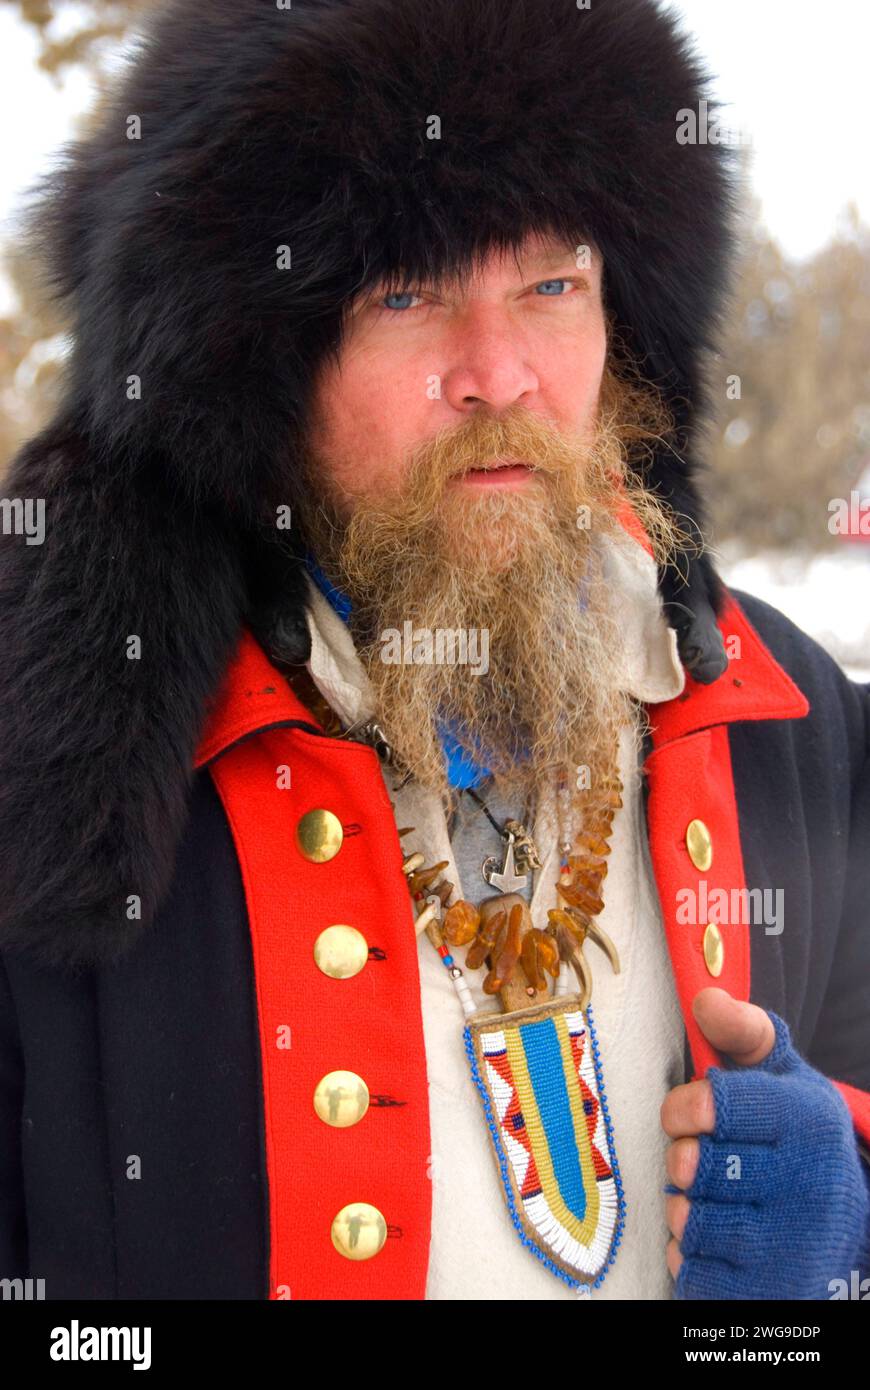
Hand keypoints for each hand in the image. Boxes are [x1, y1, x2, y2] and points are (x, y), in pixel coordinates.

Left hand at [660, 987, 869, 1299]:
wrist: (843, 1226)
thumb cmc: (794, 1140)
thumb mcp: (783, 1078)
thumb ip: (742, 1033)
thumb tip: (705, 997)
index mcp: (810, 1122)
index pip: (718, 1104)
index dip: (684, 1107)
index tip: (685, 1113)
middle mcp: (811, 1185)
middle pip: (694, 1166)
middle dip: (684, 1161)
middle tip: (703, 1162)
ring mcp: (794, 1247)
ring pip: (690, 1220)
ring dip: (686, 1209)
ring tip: (718, 1201)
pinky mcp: (771, 1293)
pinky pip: (692, 1270)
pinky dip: (691, 1255)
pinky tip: (721, 1243)